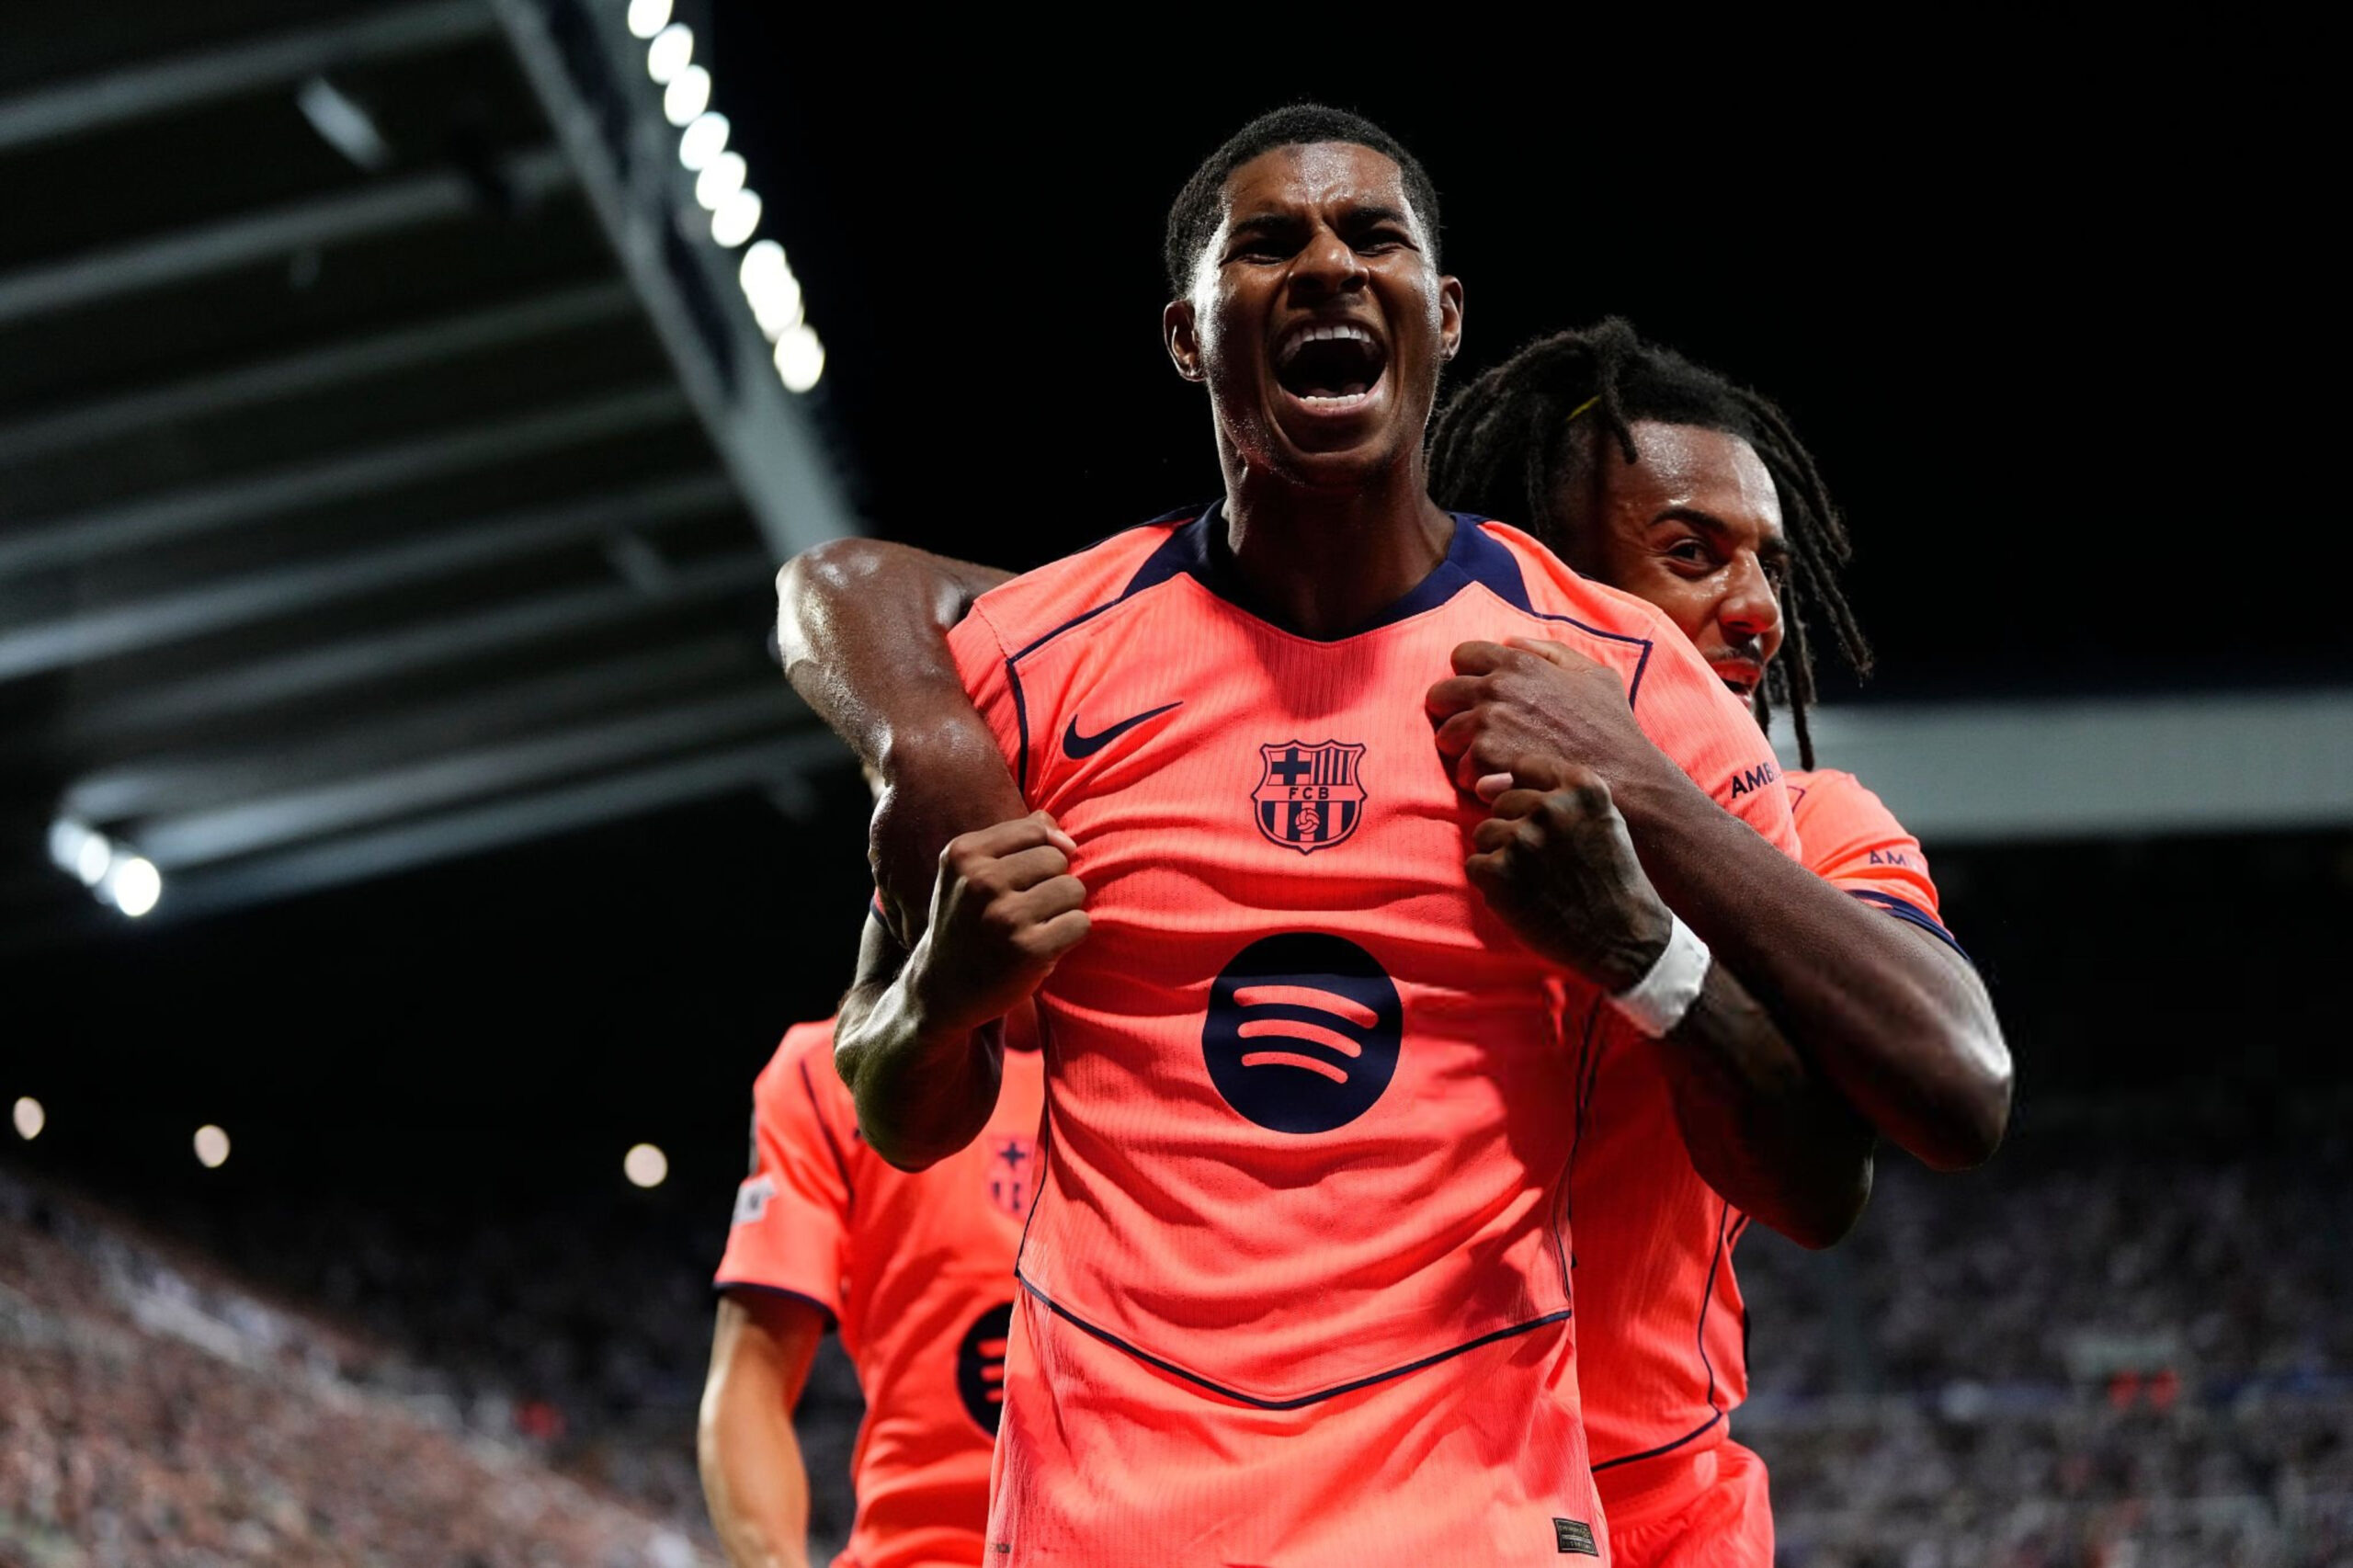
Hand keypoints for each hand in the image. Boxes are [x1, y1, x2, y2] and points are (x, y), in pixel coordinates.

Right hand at [905, 813, 1089, 1037]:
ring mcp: (1004, 917)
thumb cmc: (966, 922)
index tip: (1022, 879)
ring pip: (1074, 889)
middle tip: (1026, 909)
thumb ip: (1014, 839)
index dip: (1040, 854)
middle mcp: (980, 881)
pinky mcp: (1028, 950)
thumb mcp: (970, 872)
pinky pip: (1080, 923)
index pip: (1036, 830)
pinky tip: (1043, 947)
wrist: (941, 989)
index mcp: (963, 854)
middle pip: (1057, 858)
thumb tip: (1059, 830)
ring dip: (1063, 910)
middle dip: (1052, 882)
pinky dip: (1069, 936)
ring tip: (1035, 926)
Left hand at [1427, 638, 1670, 800]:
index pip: (1462, 655)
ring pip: (1445, 735)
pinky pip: (1459, 770)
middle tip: (1476, 734)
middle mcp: (1496, 687)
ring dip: (1463, 751)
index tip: (1481, 697)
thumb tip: (1509, 641)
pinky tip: (1501, 783)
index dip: (1470, 676)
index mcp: (1518, 663)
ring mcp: (1487, 722)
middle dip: (1455, 713)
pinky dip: (1476, 781)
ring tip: (1490, 763)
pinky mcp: (1485, 759)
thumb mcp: (1595, 676)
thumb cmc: (1612, 729)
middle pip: (1441, 694)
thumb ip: (1550, 652)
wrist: (1625, 779)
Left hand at [1466, 755, 1673, 992]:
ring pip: (1484, 833)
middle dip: (1517, 831)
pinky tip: (1524, 898)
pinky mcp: (1498, 871)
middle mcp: (1552, 807)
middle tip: (1549, 864)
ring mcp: (1523, 838)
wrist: (1625, 937)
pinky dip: (1493, 885)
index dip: (1532, 800)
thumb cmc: (1610, 876)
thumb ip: (1548, 791)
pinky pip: (1475, 865)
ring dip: (1502, 857)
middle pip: (1502, 803)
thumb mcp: (1599, 819)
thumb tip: (1481, 782)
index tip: (1550, 826)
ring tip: (1537, 881)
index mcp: (1583, 787)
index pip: (1525, 767)